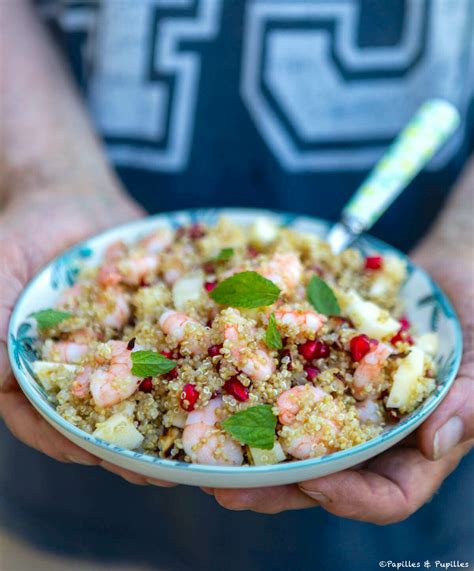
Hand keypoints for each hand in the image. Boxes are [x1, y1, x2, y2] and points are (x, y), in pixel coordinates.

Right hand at [0, 185, 174, 486]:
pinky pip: (173, 345)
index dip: (64, 439)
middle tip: (164, 473)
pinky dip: (194, 361)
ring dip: (169, 414)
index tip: (96, 457)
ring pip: (144, 388)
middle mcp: (83, 362)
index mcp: (37, 365)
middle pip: (103, 414)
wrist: (71, 194)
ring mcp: (121, 343)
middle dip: (131, 444)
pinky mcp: (152, 320)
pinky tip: (223, 376)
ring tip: (201, 442)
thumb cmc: (24, 229)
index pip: (40, 414)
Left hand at [207, 249, 472, 521]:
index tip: (314, 483)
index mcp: (416, 446)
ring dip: (254, 449)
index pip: (387, 495)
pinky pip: (288, 383)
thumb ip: (472, 401)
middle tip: (229, 491)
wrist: (454, 274)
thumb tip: (436, 442)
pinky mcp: (322, 367)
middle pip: (326, 477)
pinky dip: (257, 389)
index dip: (350, 498)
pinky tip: (218, 385)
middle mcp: (374, 433)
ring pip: (295, 437)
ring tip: (206, 455)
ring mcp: (344, 400)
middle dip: (279, 487)